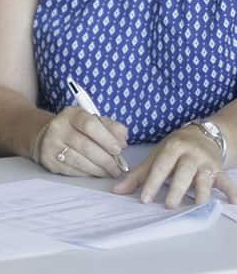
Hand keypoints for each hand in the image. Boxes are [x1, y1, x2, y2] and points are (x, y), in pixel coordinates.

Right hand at [34, 106, 127, 177]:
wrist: (46, 136)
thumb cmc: (76, 129)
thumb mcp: (93, 121)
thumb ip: (111, 128)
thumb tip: (123, 141)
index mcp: (72, 114)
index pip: (90, 124)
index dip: (107, 138)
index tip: (118, 150)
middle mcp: (58, 127)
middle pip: (86, 146)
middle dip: (107, 160)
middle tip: (118, 167)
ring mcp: (51, 144)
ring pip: (80, 161)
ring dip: (99, 170)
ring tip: (110, 172)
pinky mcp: (49, 160)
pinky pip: (73, 170)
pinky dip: (88, 174)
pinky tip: (95, 172)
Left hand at [113, 125, 236, 207]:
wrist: (202, 135)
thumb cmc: (174, 149)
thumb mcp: (156, 156)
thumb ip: (137, 175)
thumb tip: (116, 191)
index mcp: (173, 148)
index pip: (161, 166)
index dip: (152, 182)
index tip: (145, 199)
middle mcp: (191, 154)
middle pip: (184, 173)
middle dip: (177, 190)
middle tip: (168, 205)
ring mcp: (207, 162)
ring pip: (205, 179)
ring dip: (201, 194)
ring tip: (195, 206)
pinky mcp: (220, 170)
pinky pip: (226, 181)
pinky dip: (231, 191)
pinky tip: (231, 202)